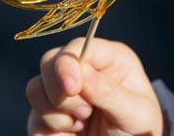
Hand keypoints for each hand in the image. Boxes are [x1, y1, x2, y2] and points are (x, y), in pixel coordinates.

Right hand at [26, 36, 162, 135]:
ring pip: (35, 89)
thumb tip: (81, 71)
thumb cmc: (140, 128)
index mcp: (109, 59)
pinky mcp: (49, 116)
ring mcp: (63, 92)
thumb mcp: (135, 112)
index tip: (72, 89)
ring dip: (54, 114)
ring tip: (80, 126)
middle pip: (49, 62)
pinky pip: (33, 119)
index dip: (67, 64)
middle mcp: (84, 70)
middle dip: (60, 93)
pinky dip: (48, 132)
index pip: (77, 46)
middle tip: (85, 114)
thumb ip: (109, 92)